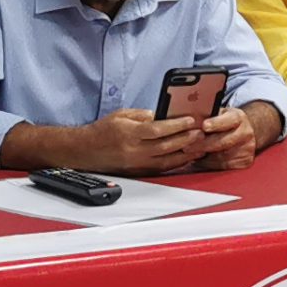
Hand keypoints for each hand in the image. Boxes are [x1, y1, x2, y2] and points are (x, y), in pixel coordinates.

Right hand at [83, 110, 207, 175]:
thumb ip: (144, 115)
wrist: (84, 151)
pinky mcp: (138, 171)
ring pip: (166, 160)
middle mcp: (133, 150)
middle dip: (187, 139)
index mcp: (129, 133)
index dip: (177, 125)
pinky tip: (186, 156)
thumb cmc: (103, 130)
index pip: (157, 130)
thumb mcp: (122, 115)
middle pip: (166, 146)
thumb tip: (165, 116)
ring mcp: (136, 163)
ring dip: (186, 153)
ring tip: (200, 145)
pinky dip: (176, 163)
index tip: (192, 121)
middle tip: (201, 132)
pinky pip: (161, 168)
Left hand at [192, 106, 260, 171]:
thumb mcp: (218, 114)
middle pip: (223, 142)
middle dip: (203, 145)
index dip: (216, 123)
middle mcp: (246, 132)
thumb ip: (206, 116)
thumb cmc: (224, 123)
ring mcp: (247, 148)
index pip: (228, 120)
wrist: (244, 133)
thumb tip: (188, 121)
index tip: (204, 126)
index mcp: (238, 117)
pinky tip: (203, 161)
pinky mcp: (245, 161)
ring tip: (191, 155)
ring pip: (222, 157)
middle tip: (186, 148)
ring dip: (204, 158)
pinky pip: (224, 166)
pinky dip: (210, 165)